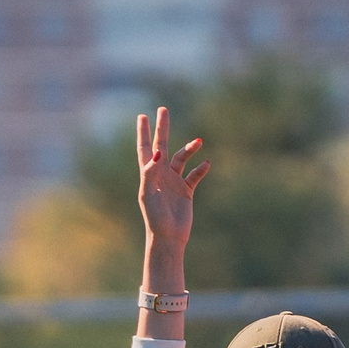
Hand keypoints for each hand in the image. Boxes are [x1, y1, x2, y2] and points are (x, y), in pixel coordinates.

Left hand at [137, 106, 207, 260]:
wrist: (168, 237)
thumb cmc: (155, 217)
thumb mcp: (149, 194)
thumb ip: (150, 172)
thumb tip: (158, 152)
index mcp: (149, 174)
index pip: (145, 148)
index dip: (143, 132)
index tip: (142, 116)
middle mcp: (161, 175)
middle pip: (162, 146)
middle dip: (162, 129)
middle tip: (163, 109)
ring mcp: (174, 182)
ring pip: (182, 158)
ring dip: (189, 149)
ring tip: (198, 142)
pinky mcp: (186, 191)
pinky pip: (195, 175)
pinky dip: (201, 168)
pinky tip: (206, 164)